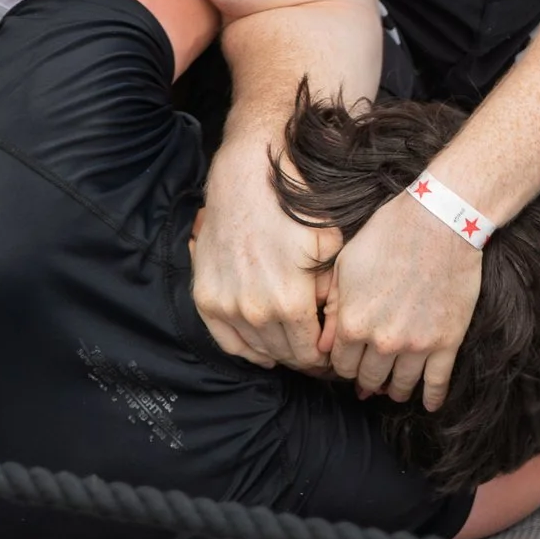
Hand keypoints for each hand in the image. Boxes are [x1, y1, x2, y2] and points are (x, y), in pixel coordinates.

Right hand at [192, 136, 334, 372]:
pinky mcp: (205, 298)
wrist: (247, 180)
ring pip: (256, 349)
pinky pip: (226, 340)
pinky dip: (245, 350)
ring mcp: (226, 305)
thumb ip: (332, 291)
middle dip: (301, 357)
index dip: (322, 358)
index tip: (328, 355)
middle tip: (313, 353)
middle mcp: (255, 311)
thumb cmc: (293, 208)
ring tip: (290, 348)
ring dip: (275, 352)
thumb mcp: (330, 246)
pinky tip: (260, 351)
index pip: (309, 353)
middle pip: (284, 355)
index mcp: (290, 302)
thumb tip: (333, 322)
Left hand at [321, 191, 483, 408]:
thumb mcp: (345, 266)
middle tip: (368, 379)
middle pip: (368, 379)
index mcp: (352, 323)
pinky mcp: (446, 342)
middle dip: (365, 380)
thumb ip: (331, 308)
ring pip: (400, 386)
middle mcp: (381, 341)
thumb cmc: (387, 235)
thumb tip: (321, 344)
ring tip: (394, 390)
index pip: (339, 364)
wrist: (438, 222)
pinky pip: (437, 383)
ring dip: (394, 390)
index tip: (348, 363)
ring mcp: (416, 345)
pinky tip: (427, 405)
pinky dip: (431, 398)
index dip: (342, 364)